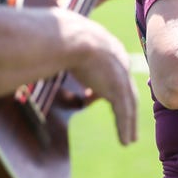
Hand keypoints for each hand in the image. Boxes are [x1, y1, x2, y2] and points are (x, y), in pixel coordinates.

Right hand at [68, 18, 138, 145]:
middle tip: (130, 121)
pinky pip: (123, 114)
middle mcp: (120, 63)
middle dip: (128, 106)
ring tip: (130, 139)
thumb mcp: (66, 42)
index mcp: (110, 49)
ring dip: (129, 124)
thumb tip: (47, 48)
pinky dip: (125, 128)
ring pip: (128, 106)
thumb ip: (64, 49)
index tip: (97, 97)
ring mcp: (121, 77)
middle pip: (127, 90)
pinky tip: (126, 141)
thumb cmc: (62, 36)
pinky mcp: (117, 90)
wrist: (72, 39)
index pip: (114, 70)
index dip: (110, 84)